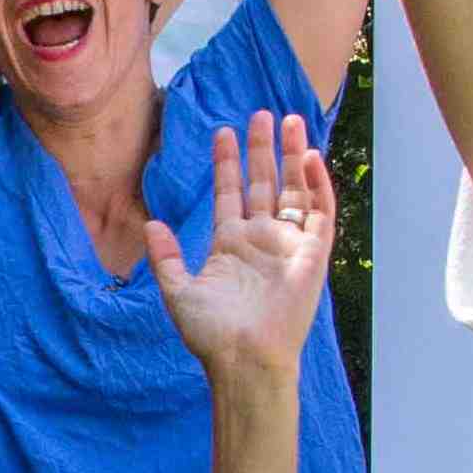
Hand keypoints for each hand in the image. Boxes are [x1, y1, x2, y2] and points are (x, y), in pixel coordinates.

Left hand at [153, 111, 335, 377]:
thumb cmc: (211, 334)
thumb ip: (166, 257)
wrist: (245, 359)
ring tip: (291, 120)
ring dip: (294, 157)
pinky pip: (320, 214)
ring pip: (296, 190)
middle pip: (266, 183)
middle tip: (261, 114)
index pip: (231, 193)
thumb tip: (151, 223)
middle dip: (263, 149)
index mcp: (231, 244)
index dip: (227, 163)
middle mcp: (262, 240)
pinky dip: (318, 186)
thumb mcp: (178, 292)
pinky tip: (311, 158)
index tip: (222, 132)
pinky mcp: (313, 255)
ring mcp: (289, 245)